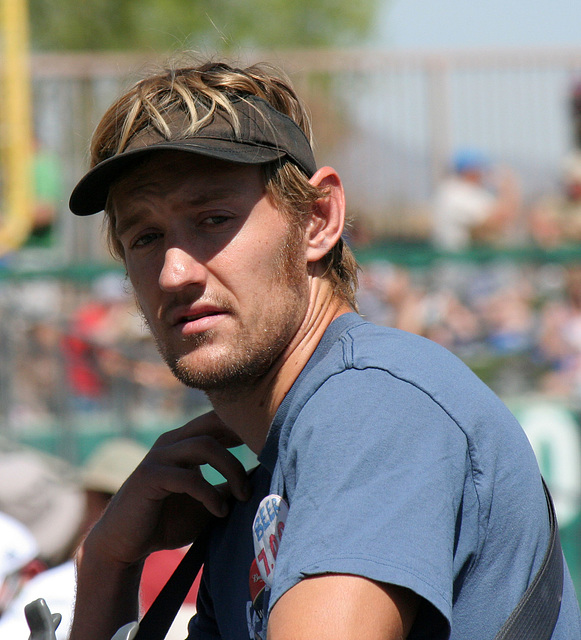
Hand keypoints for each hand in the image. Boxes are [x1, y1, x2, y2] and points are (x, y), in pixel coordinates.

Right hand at [82, 411, 250, 567]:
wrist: (124, 545)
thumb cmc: (168, 521)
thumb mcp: (207, 502)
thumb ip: (228, 487)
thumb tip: (263, 479)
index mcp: (184, 442)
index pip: (216, 421)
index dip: (242, 426)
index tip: (268, 441)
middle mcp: (171, 442)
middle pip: (214, 424)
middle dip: (242, 437)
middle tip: (265, 457)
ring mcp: (159, 456)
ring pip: (204, 446)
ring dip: (230, 469)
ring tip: (243, 495)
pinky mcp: (150, 477)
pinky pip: (189, 478)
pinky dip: (210, 494)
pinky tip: (220, 512)